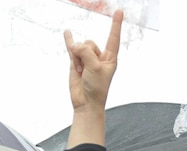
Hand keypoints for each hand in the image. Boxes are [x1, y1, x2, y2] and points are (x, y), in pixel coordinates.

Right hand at [63, 10, 122, 147]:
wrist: (86, 103)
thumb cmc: (96, 88)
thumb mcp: (95, 68)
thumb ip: (86, 53)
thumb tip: (75, 45)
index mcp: (110, 58)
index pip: (113, 37)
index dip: (116, 24)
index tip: (119, 11)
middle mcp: (99, 57)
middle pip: (90, 43)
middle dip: (86, 53)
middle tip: (87, 70)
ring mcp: (87, 59)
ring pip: (80, 47)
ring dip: (78, 59)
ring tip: (81, 72)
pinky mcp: (76, 62)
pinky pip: (72, 48)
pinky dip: (69, 40)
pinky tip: (67, 32)